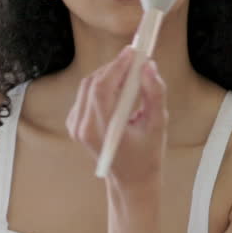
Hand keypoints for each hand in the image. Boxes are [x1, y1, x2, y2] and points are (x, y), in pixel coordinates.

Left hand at [67, 47, 166, 186]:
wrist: (130, 180)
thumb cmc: (146, 156)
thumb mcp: (157, 125)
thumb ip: (154, 94)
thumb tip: (149, 66)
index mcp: (99, 130)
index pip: (101, 88)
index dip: (117, 66)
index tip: (133, 52)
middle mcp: (81, 127)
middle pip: (92, 84)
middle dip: (114, 67)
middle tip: (135, 59)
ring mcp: (74, 126)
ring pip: (87, 87)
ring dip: (108, 75)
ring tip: (130, 71)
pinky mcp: (75, 123)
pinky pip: (85, 96)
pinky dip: (102, 86)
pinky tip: (120, 87)